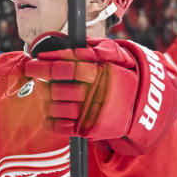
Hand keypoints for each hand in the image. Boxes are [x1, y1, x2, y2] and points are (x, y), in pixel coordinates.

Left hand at [26, 34, 176, 154]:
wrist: (142, 111)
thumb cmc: (122, 81)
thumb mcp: (118, 59)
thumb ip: (96, 50)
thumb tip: (72, 47)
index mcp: (102, 74)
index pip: (69, 67)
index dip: (49, 63)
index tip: (35, 60)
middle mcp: (96, 94)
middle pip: (58, 88)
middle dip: (42, 81)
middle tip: (34, 74)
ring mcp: (91, 113)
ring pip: (56, 107)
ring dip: (44, 99)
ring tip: (42, 93)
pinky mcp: (88, 130)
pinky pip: (60, 126)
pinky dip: (49, 120)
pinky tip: (47, 112)